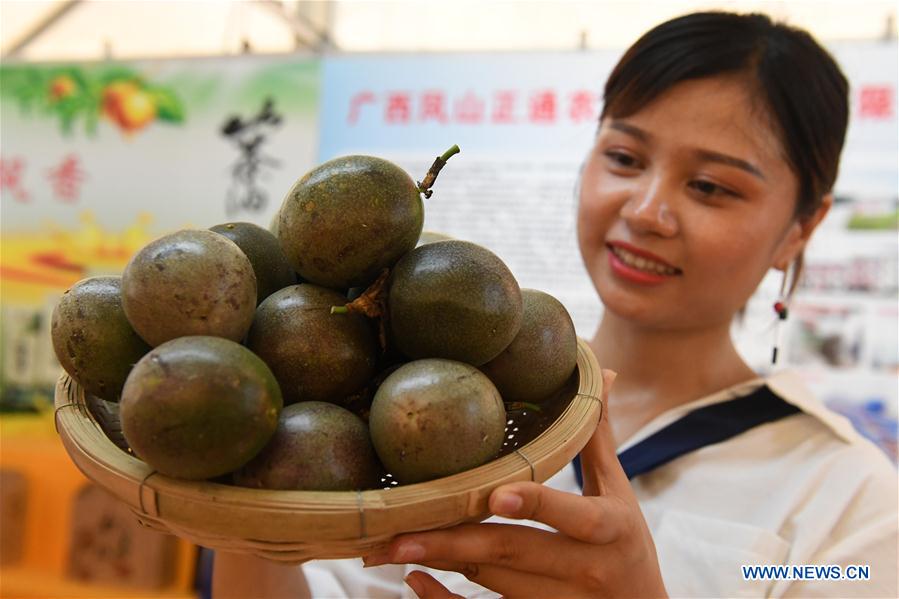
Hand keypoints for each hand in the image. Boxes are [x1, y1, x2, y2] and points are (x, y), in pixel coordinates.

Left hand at [362, 369, 667, 598]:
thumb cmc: (626, 546)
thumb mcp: (619, 493)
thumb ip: (598, 438)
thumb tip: (602, 373)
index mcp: (608, 529)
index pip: (571, 516)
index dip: (535, 505)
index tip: (497, 494)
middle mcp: (585, 569)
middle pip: (512, 551)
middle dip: (455, 541)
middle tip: (400, 533)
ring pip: (491, 582)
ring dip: (442, 562)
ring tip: (391, 546)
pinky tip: (414, 580)